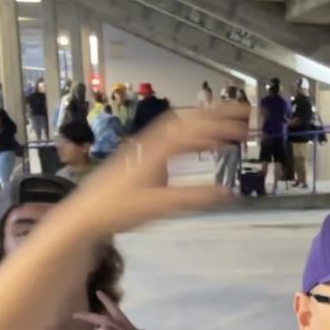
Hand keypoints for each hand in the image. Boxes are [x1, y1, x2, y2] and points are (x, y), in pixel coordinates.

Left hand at [66, 104, 248, 240]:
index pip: (194, 128)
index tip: (244, 124)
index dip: (220, 124)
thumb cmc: (118, 209)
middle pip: (190, 120)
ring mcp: (147, 149)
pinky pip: (174, 140)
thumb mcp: (158, 205)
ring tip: (231, 128)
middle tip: (245, 114)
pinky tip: (203, 147)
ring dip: (207, 125)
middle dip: (218, 115)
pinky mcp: (143, 159)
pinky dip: (194, 139)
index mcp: (156, 148)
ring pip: (182, 127)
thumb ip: (192, 197)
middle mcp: (152, 142)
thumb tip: (227, 192)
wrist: (85, 216)